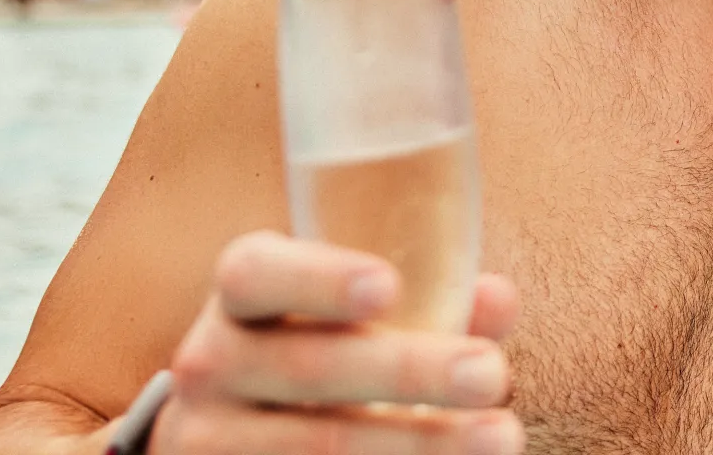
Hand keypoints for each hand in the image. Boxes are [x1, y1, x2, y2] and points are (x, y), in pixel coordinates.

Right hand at [150, 230, 523, 453]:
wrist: (236, 432)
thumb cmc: (323, 349)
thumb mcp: (355, 315)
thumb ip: (431, 300)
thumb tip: (497, 300)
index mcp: (243, 297)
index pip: (256, 275)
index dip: (319, 279)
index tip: (388, 287)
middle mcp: (212, 364)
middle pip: (308, 367)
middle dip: (409, 372)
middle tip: (492, 375)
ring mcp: (212, 440)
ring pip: (316, 445)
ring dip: (418, 442)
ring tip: (500, 437)